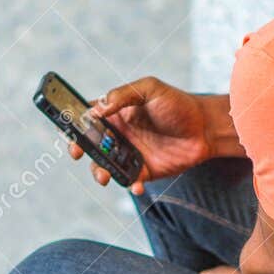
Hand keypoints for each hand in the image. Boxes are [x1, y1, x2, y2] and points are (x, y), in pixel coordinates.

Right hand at [68, 77, 211, 191]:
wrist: (205, 129)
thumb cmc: (178, 104)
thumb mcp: (150, 89)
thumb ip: (123, 94)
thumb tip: (99, 108)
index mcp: (116, 112)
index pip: (87, 117)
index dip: (73, 123)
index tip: (68, 129)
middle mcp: (119, 134)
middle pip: (89, 144)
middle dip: (80, 150)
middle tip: (78, 153)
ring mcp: (129, 153)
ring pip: (104, 166)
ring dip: (99, 172)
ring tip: (104, 176)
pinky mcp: (143, 171)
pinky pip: (129, 180)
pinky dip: (129, 185)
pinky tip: (136, 184)